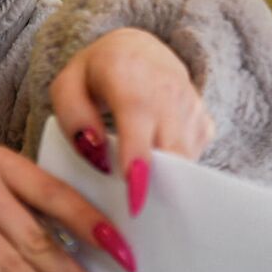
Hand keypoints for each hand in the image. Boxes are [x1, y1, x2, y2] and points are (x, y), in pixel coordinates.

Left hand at [50, 27, 213, 214]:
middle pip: (169, 146)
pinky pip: (192, 160)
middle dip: (154, 186)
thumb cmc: (95, 74)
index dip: (139, 158)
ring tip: (138, 203)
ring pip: (184, 159)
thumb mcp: (67, 87)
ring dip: (164, 185)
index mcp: (129, 72)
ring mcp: (192, 105)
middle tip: (132, 221)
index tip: (136, 198)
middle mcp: (169, 86)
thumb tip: (100, 158)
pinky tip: (152, 180)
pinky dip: (175, 176)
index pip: (139, 114)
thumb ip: (73, 119)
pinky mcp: (204, 122)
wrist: (139, 50)